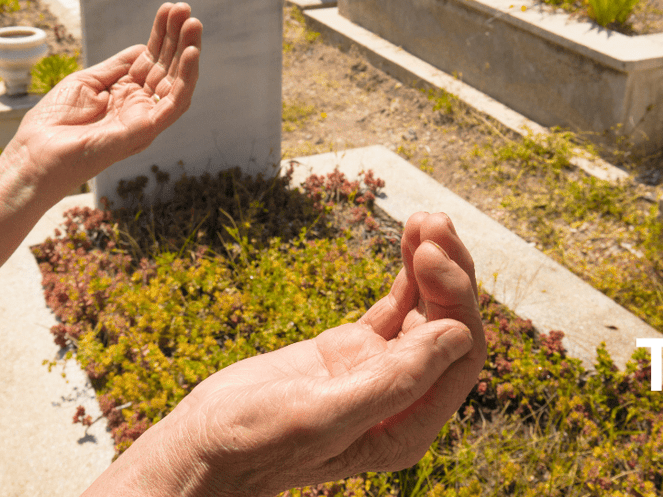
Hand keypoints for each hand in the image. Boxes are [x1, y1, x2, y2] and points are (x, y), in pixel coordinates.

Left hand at [4, 2, 201, 195]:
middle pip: (166, 66)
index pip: (151, 58)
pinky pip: (175, 103)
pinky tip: (190, 52)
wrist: (36, 154)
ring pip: (177, 82)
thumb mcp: (87, 82)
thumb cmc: (54, 123)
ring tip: (193, 23)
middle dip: (176, 37)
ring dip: (188, 52)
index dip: (160, 34)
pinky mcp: (147, 130)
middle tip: (186, 8)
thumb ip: (117, 67)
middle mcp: (140, 106)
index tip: (169, 9)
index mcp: (125, 93)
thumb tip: (143, 47)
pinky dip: (186, 78)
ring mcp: (145, 118)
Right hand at [87, 212, 485, 496]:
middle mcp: (403, 398)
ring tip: (424, 217)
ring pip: (424, 311)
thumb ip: (392, 383)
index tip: (430, 256)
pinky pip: (393, 306)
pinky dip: (405, 273)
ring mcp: (378, 371)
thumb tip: (458, 335)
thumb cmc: (255, 443)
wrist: (204, 444)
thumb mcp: (322, 414)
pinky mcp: (352, 350)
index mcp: (407, 426)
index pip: (458, 358)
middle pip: (448, 327)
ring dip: (430, 265)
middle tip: (431, 223)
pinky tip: (410, 240)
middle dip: (448, 273)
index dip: (455, 301)